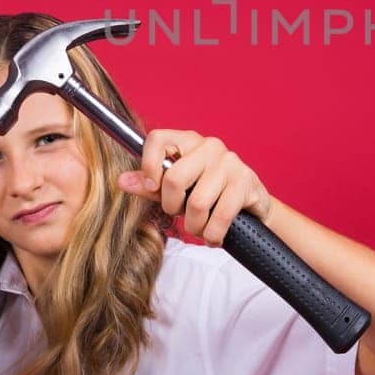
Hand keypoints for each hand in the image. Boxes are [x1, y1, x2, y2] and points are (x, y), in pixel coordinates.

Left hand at [118, 130, 274, 246]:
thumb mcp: (177, 191)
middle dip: (173, 207)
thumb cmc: (209, 196)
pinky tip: (214, 235)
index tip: (151, 187)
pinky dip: (213, 234)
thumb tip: (123, 181)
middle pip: (174, 179)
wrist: (252, 207)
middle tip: (181, 214)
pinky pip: (220, 216)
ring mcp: (230, 162)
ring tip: (200, 228)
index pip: (157, 139)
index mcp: (187, 141)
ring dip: (195, 226)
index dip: (148, 165)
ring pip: (197, 203)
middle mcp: (209, 146)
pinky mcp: (246, 182)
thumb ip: (150, 186)